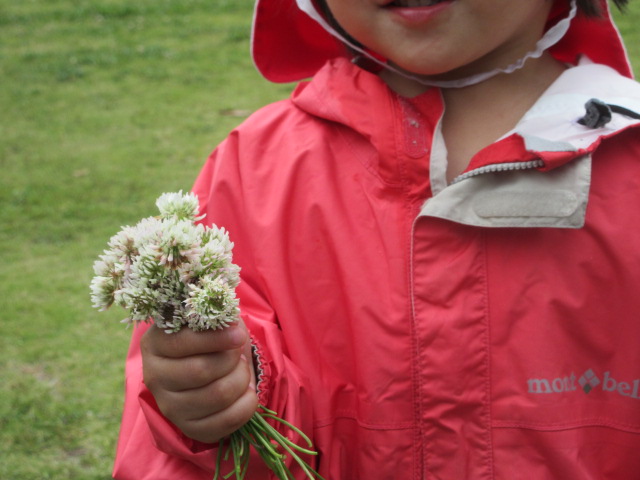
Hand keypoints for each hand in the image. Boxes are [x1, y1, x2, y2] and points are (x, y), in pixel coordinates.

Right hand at [141, 321, 257, 443]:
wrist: (207, 365)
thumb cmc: (208, 338)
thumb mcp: (206, 321)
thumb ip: (214, 319)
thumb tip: (231, 324)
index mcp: (154, 344)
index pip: (182, 343)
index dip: (216, 339)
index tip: (238, 334)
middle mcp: (155, 378)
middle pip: (202, 371)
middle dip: (231, 359)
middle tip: (238, 353)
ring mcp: (170, 407)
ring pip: (218, 395)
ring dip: (242, 378)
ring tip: (241, 369)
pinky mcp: (190, 428)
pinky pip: (227, 420)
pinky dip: (247, 403)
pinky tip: (245, 391)